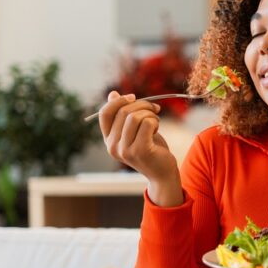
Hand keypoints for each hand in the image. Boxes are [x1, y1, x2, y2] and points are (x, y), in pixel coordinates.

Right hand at [99, 91, 182, 205]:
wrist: (162, 174)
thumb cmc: (150, 149)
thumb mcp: (135, 130)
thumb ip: (123, 115)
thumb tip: (113, 94)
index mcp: (109, 140)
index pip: (104, 113)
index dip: (118, 101)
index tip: (133, 97)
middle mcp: (113, 146)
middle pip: (122, 112)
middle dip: (142, 105)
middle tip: (154, 109)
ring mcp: (125, 150)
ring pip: (135, 116)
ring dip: (150, 113)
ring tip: (155, 121)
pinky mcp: (140, 151)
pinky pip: (146, 123)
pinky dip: (154, 121)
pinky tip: (157, 129)